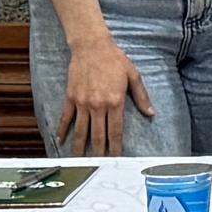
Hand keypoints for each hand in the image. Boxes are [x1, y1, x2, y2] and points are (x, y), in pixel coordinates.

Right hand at [56, 30, 156, 154]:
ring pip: (81, 131)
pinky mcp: (71, 98)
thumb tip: (150, 113)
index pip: (115, 131)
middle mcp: (98, 105)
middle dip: (99, 153)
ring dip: (80, 147)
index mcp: (115, 101)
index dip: (116, 148)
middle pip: (98, 136)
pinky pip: (66, 118)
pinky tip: (61, 141)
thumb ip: (142, 96)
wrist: (91, 45)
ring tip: (79, 160)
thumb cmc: (114, 59)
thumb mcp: (133, 75)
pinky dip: (63, 130)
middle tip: (99, 166)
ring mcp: (82, 103)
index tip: (116, 159)